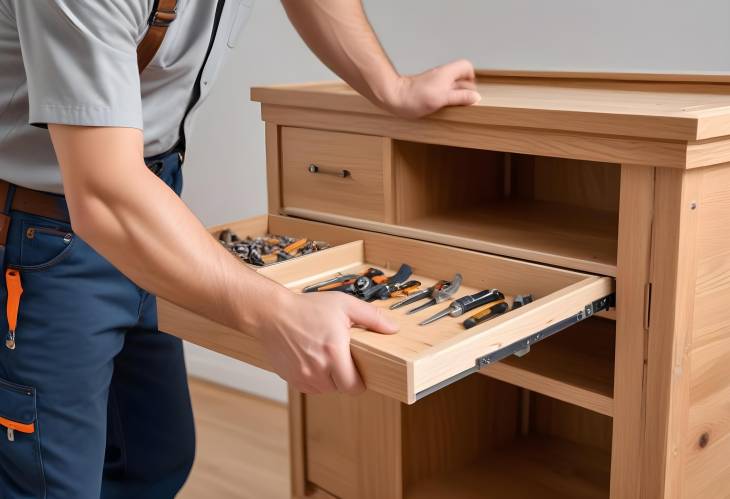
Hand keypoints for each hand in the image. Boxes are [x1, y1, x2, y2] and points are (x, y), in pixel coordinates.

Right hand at [260, 291, 398, 394]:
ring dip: (329, 378)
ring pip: (325, 389)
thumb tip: (392, 328)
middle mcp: (318, 369)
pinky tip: (312, 358)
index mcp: (333, 353)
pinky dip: (314, 377)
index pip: (354, 387)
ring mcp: (302, 376)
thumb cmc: (306, 308)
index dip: (360, 382)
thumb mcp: (344, 305)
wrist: (272, 314)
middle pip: (340, 388)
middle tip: (342, 358)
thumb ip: (372, 317)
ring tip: (325, 355)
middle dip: (345, 377)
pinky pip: (310, 387)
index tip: (360, 371)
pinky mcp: (291, 379)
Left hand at [385, 59, 480, 118]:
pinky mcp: (428, 90)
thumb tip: (476, 97)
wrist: (394, 98)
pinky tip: (440, 109)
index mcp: (448, 73)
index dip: (471, 78)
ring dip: (455, 96)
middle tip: (464, 103)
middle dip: (465, 90)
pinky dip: (444, 100)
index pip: (466, 66)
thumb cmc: (415, 98)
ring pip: (452, 86)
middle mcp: (442, 75)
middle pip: (461, 78)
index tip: (470, 91)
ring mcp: (435, 82)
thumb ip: (460, 97)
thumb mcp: (442, 98)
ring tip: (452, 108)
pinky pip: (442, 92)